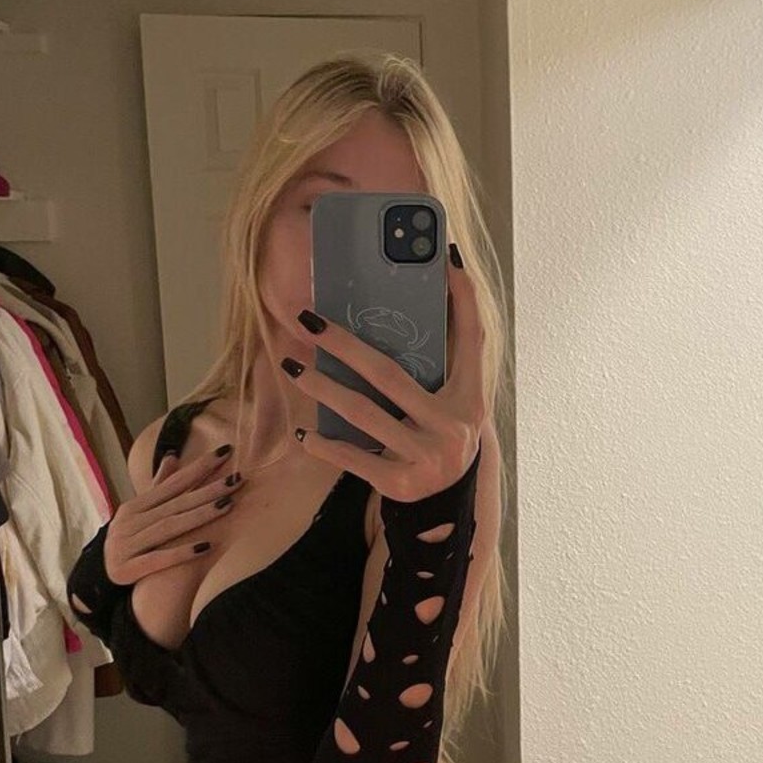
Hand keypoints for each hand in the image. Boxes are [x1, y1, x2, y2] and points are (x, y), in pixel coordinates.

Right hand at [102, 445, 243, 584]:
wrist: (97, 577)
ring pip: (169, 527)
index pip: (173, 483)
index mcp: (135, 506)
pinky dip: (182, 552)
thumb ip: (159, 485)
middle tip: (236, 479)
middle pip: (176, 504)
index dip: (199, 468)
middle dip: (208, 490)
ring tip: (228, 505)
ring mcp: (128, 544)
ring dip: (199, 516)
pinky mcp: (129, 568)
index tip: (225, 452)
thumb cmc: (129, 540)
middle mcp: (131, 521)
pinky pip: (159, 559)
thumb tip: (173, 455)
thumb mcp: (140, 512)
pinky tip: (206, 547)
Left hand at [285, 252, 485, 502]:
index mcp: (469, 398)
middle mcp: (452, 427)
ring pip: (363, 414)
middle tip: (308, 321)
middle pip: (390, 376)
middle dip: (344, 345)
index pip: (471, 339)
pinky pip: (355, 458)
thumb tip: (431, 292)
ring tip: (292, 366)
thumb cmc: (442, 435)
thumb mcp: (457, 400)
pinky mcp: (401, 484)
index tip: (445, 259)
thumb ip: (447, 358)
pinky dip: (326, 445)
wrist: (448, 503)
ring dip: (322, 388)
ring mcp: (426, 457)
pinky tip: (304, 431)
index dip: (462, 300)